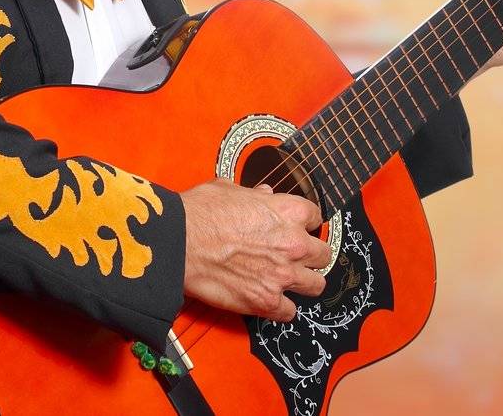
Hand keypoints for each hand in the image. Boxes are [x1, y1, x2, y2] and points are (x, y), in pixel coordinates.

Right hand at [179, 179, 332, 321]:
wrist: (179, 243)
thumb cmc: (200, 213)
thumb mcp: (230, 189)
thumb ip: (254, 195)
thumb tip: (263, 195)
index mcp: (288, 211)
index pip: (315, 217)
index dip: (304, 224)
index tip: (297, 229)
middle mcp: (294, 243)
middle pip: (323, 254)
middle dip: (311, 256)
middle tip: (296, 258)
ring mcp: (283, 275)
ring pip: (316, 285)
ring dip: (304, 283)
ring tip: (290, 283)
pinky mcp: (266, 301)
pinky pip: (290, 312)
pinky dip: (281, 309)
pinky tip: (270, 302)